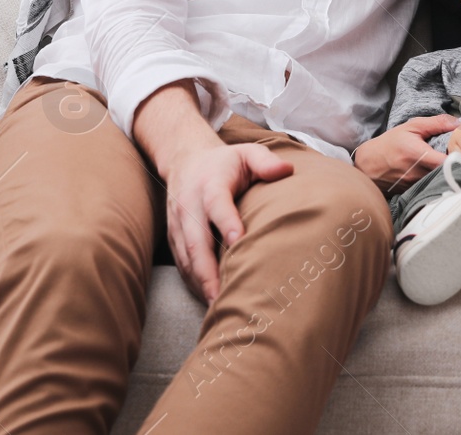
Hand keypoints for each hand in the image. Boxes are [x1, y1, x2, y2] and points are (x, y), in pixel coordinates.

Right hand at [163, 142, 292, 304]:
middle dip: (208, 269)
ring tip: (218, 306)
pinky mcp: (174, 237)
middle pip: (195, 239)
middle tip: (222, 296)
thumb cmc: (225, 162)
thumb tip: (286, 170)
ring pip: (186, 257)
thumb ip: (265, 162)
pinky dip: (193, 282)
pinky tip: (209, 299)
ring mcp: (179, 223)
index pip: (216, 204)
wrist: (185, 160)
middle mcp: (190, 205)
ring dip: (200, 282)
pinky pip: (181, 264)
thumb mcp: (246, 153)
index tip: (238, 242)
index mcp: (210, 184)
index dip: (226, 223)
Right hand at [352, 114, 460, 194]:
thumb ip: (437, 123)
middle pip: (452, 174)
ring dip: (453, 174)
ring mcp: (418, 187)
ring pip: (445, 182)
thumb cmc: (389, 144)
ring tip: (457, 164)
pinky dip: (442, 180)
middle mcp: (420, 174)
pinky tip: (444, 173)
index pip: (451, 162)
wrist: (368, 165)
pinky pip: (436, 187)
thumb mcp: (411, 127)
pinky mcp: (417, 194)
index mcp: (420, 155)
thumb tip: (460, 122)